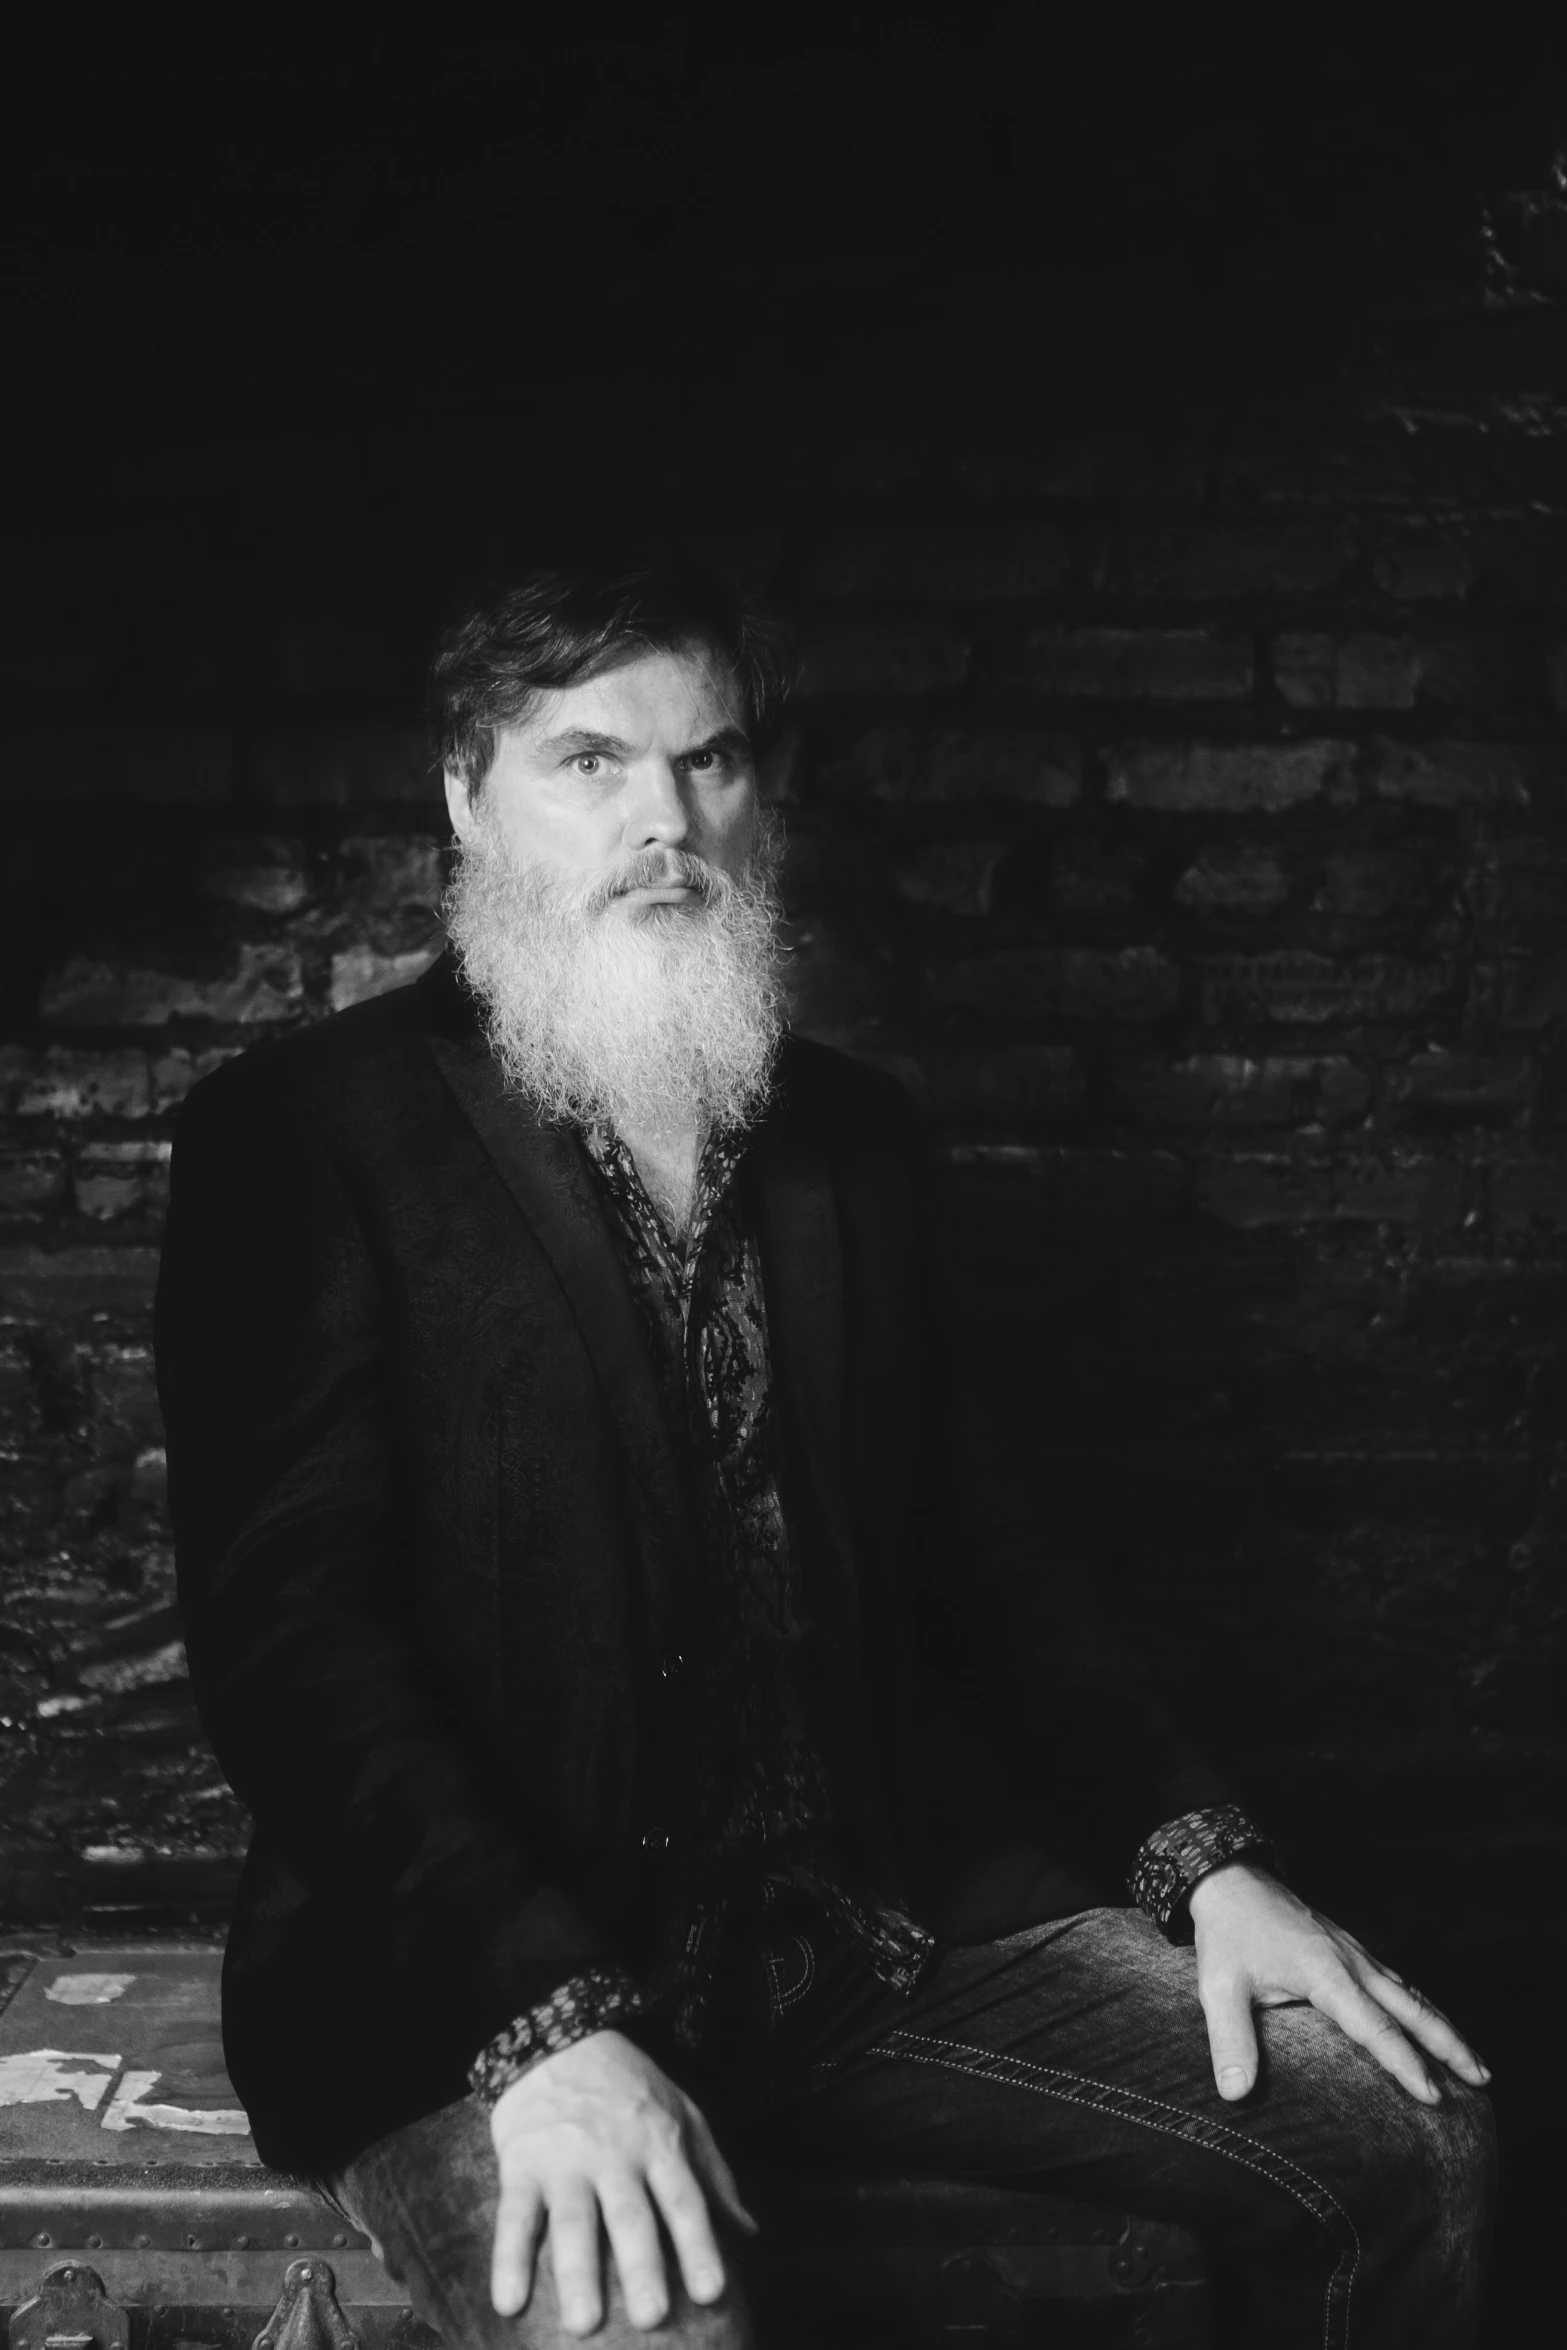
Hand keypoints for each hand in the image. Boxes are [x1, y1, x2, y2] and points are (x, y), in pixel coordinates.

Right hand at [488, 2028, 756, 2336]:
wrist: (558, 2039)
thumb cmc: (630, 2088)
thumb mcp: (682, 2113)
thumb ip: (714, 2174)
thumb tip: (749, 2233)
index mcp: (659, 2144)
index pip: (684, 2201)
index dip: (698, 2245)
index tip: (712, 2293)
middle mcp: (615, 2154)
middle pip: (630, 2217)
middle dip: (641, 2267)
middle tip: (651, 2318)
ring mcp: (566, 2160)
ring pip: (573, 2221)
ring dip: (577, 2273)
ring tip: (583, 2324)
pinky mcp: (522, 2163)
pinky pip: (515, 2216)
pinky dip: (508, 2259)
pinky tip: (509, 2301)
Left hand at [1188, 1862, 1490, 2106]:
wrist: (1232, 1880)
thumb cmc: (1227, 1934)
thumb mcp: (1218, 1986)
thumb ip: (1230, 2040)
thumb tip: (1235, 2094)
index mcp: (1326, 1972)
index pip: (1375, 2027)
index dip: (1406, 2064)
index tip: (1434, 2097)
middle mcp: (1352, 1962)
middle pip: (1413, 2007)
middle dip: (1449, 2045)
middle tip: (1482, 2080)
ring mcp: (1356, 1953)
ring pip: (1411, 1993)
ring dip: (1444, 2027)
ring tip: (1475, 2064)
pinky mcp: (1352, 1950)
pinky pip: (1397, 1983)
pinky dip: (1422, 2008)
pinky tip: (1430, 2025)